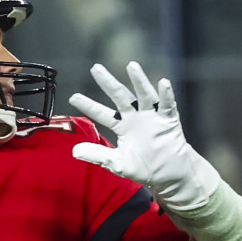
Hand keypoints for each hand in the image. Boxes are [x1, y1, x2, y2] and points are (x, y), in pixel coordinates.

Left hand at [69, 62, 218, 213]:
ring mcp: (152, 116)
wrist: (168, 174)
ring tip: (131, 66)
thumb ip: (98, 155)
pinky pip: (168, 105)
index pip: (102, 113)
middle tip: (95, 68)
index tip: (73, 97)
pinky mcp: (168, 120)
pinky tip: (163, 82)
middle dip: (108, 82)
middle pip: (120, 96)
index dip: (89, 105)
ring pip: (144, 94)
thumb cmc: (143, 167)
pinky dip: (166, 94)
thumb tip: (74, 151)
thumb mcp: (117, 163)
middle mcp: (135, 116)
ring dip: (139, 80)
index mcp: (121, 126)